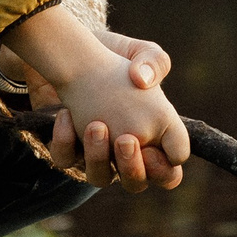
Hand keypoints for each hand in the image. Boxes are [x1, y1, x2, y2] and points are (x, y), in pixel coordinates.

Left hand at [0, 9, 187, 191]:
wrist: (73, 52)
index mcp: (154, 134)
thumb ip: (155, 61)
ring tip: (96, 125)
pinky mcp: (67, 146)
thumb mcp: (140, 52)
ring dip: (99, 157)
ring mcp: (96, 152)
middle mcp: (126, 151)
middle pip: (137, 184)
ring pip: (99, 178)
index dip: (168, 165)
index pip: (171, 168)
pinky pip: (66, 159)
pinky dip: (65, 140)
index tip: (156, 145)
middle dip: (134, 170)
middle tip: (127, 140)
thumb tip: (142, 81)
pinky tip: (64, 114)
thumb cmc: (113, 55)